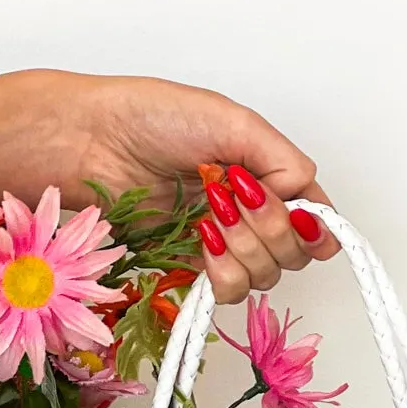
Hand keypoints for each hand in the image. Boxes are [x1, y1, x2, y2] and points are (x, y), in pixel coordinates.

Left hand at [0, 70, 339, 301]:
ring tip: (212, 217)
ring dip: (246, 250)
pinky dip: (224, 272)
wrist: (91, 144)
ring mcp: (221, 241)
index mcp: (266, 172)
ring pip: (265, 275)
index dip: (315, 224)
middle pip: (294, 251)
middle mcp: (249, 210)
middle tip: (236, 199)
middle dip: (272, 230)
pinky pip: (228, 290)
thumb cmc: (153, 118)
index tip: (298, 215)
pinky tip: (203, 242)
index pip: (314, 215)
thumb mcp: (231, 121)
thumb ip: (282, 159)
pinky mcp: (190, 266)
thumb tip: (311, 202)